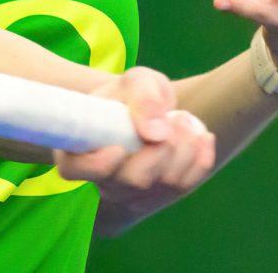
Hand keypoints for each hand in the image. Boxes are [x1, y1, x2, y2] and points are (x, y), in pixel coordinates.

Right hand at [54, 66, 214, 227]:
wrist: (145, 109)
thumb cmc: (131, 93)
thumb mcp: (135, 81)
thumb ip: (143, 96)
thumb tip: (156, 133)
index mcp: (78, 147)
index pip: (74, 169)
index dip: (95, 165)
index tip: (118, 148)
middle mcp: (102, 178)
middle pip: (133, 181)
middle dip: (163, 149)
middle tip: (175, 117)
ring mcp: (132, 194)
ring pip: (164, 186)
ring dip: (185, 151)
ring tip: (185, 119)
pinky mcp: (159, 197)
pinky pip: (185, 187)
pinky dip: (201, 160)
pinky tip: (204, 137)